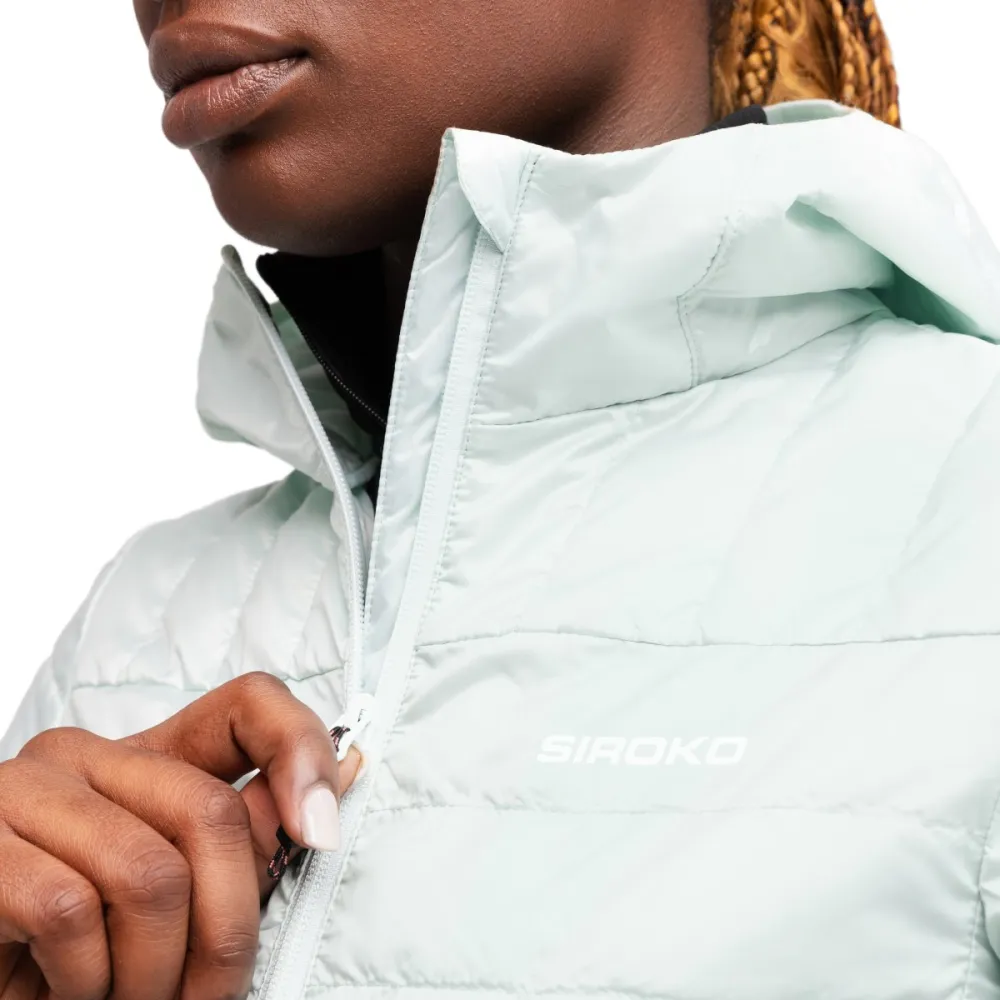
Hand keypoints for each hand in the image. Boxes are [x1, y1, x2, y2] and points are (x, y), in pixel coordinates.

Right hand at [0, 672, 361, 999]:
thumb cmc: (80, 945)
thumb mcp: (174, 885)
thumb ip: (245, 837)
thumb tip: (344, 779)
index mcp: (146, 756)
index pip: (249, 703)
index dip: (301, 751)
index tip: (323, 833)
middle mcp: (83, 755)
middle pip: (209, 812)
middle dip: (228, 931)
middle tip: (209, 997)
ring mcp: (21, 791)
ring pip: (151, 875)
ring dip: (155, 974)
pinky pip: (70, 911)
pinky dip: (86, 980)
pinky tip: (67, 992)